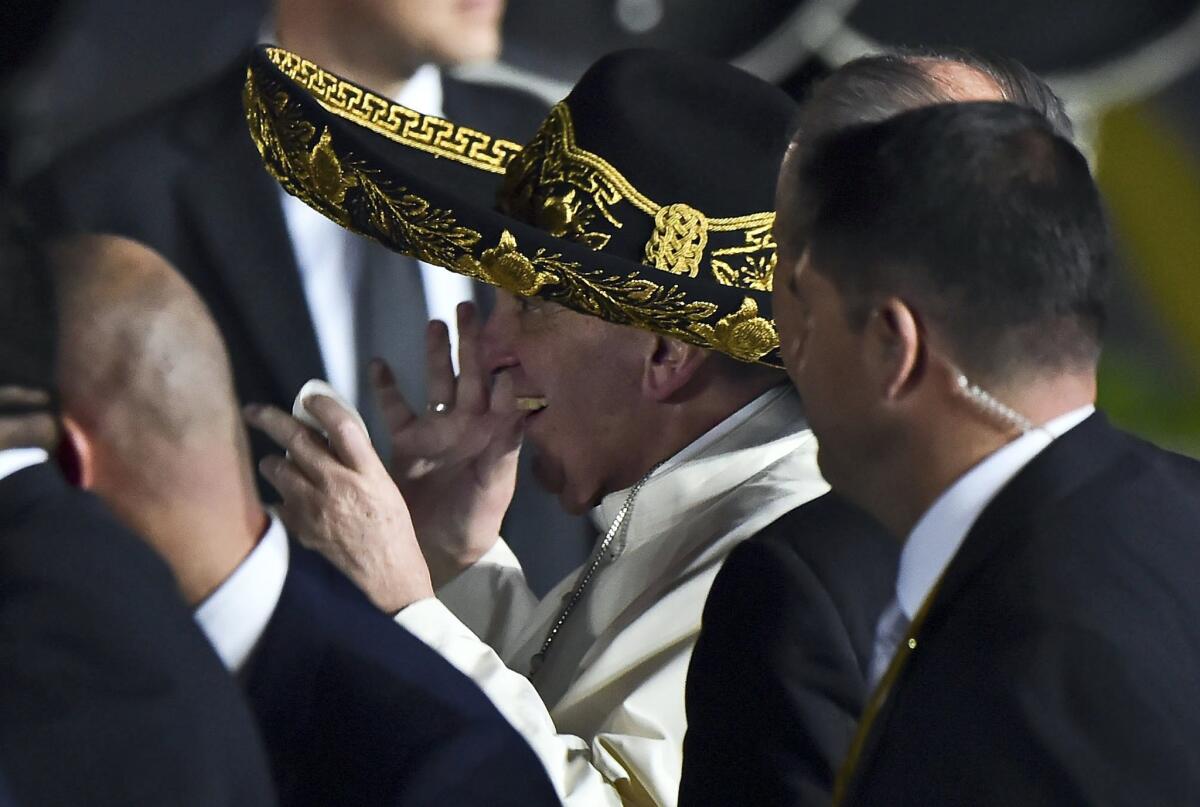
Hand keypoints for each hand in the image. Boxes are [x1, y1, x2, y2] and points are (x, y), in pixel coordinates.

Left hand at [245, 395, 433, 612]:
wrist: (387, 577)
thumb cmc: (392, 531)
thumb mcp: (386, 487)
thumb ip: (359, 460)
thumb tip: (327, 435)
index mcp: (367, 472)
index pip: (341, 424)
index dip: (321, 404)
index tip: (308, 397)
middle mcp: (339, 486)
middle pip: (297, 439)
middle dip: (269, 418)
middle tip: (252, 410)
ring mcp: (315, 508)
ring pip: (276, 468)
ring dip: (272, 461)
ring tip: (275, 463)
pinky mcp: (299, 529)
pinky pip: (275, 502)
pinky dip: (276, 497)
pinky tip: (283, 500)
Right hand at [371, 302, 522, 586]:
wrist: (439, 549)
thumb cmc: (477, 519)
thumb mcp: (495, 483)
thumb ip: (506, 443)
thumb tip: (523, 400)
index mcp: (493, 431)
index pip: (502, 386)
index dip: (505, 357)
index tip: (507, 327)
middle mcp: (467, 425)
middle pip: (470, 374)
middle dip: (470, 342)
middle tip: (468, 307)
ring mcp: (437, 431)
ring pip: (437, 383)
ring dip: (436, 354)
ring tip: (434, 323)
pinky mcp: (406, 443)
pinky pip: (395, 409)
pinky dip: (386, 387)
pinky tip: (379, 363)